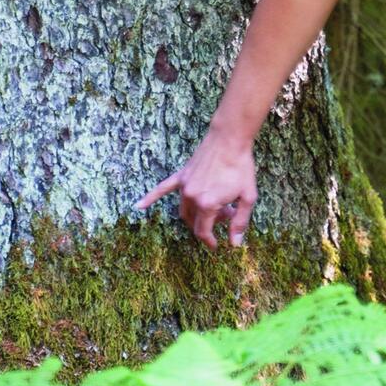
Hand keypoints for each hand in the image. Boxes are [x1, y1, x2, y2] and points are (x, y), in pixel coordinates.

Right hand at [136, 130, 257, 247]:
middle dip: (209, 225)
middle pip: (194, 222)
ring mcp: (184, 186)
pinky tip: (138, 206)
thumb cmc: (241, 167)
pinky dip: (150, 198)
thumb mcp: (247, 197)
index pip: (203, 231)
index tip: (216, 246)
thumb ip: (240, 222)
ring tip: (217, 208)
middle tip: (226, 215)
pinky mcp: (181, 176)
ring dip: (196, 215)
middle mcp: (192, 197)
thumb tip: (234, 244)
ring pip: (184, 210)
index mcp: (207, 204)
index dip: (210, 241)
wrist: (230, 139)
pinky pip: (162, 189)